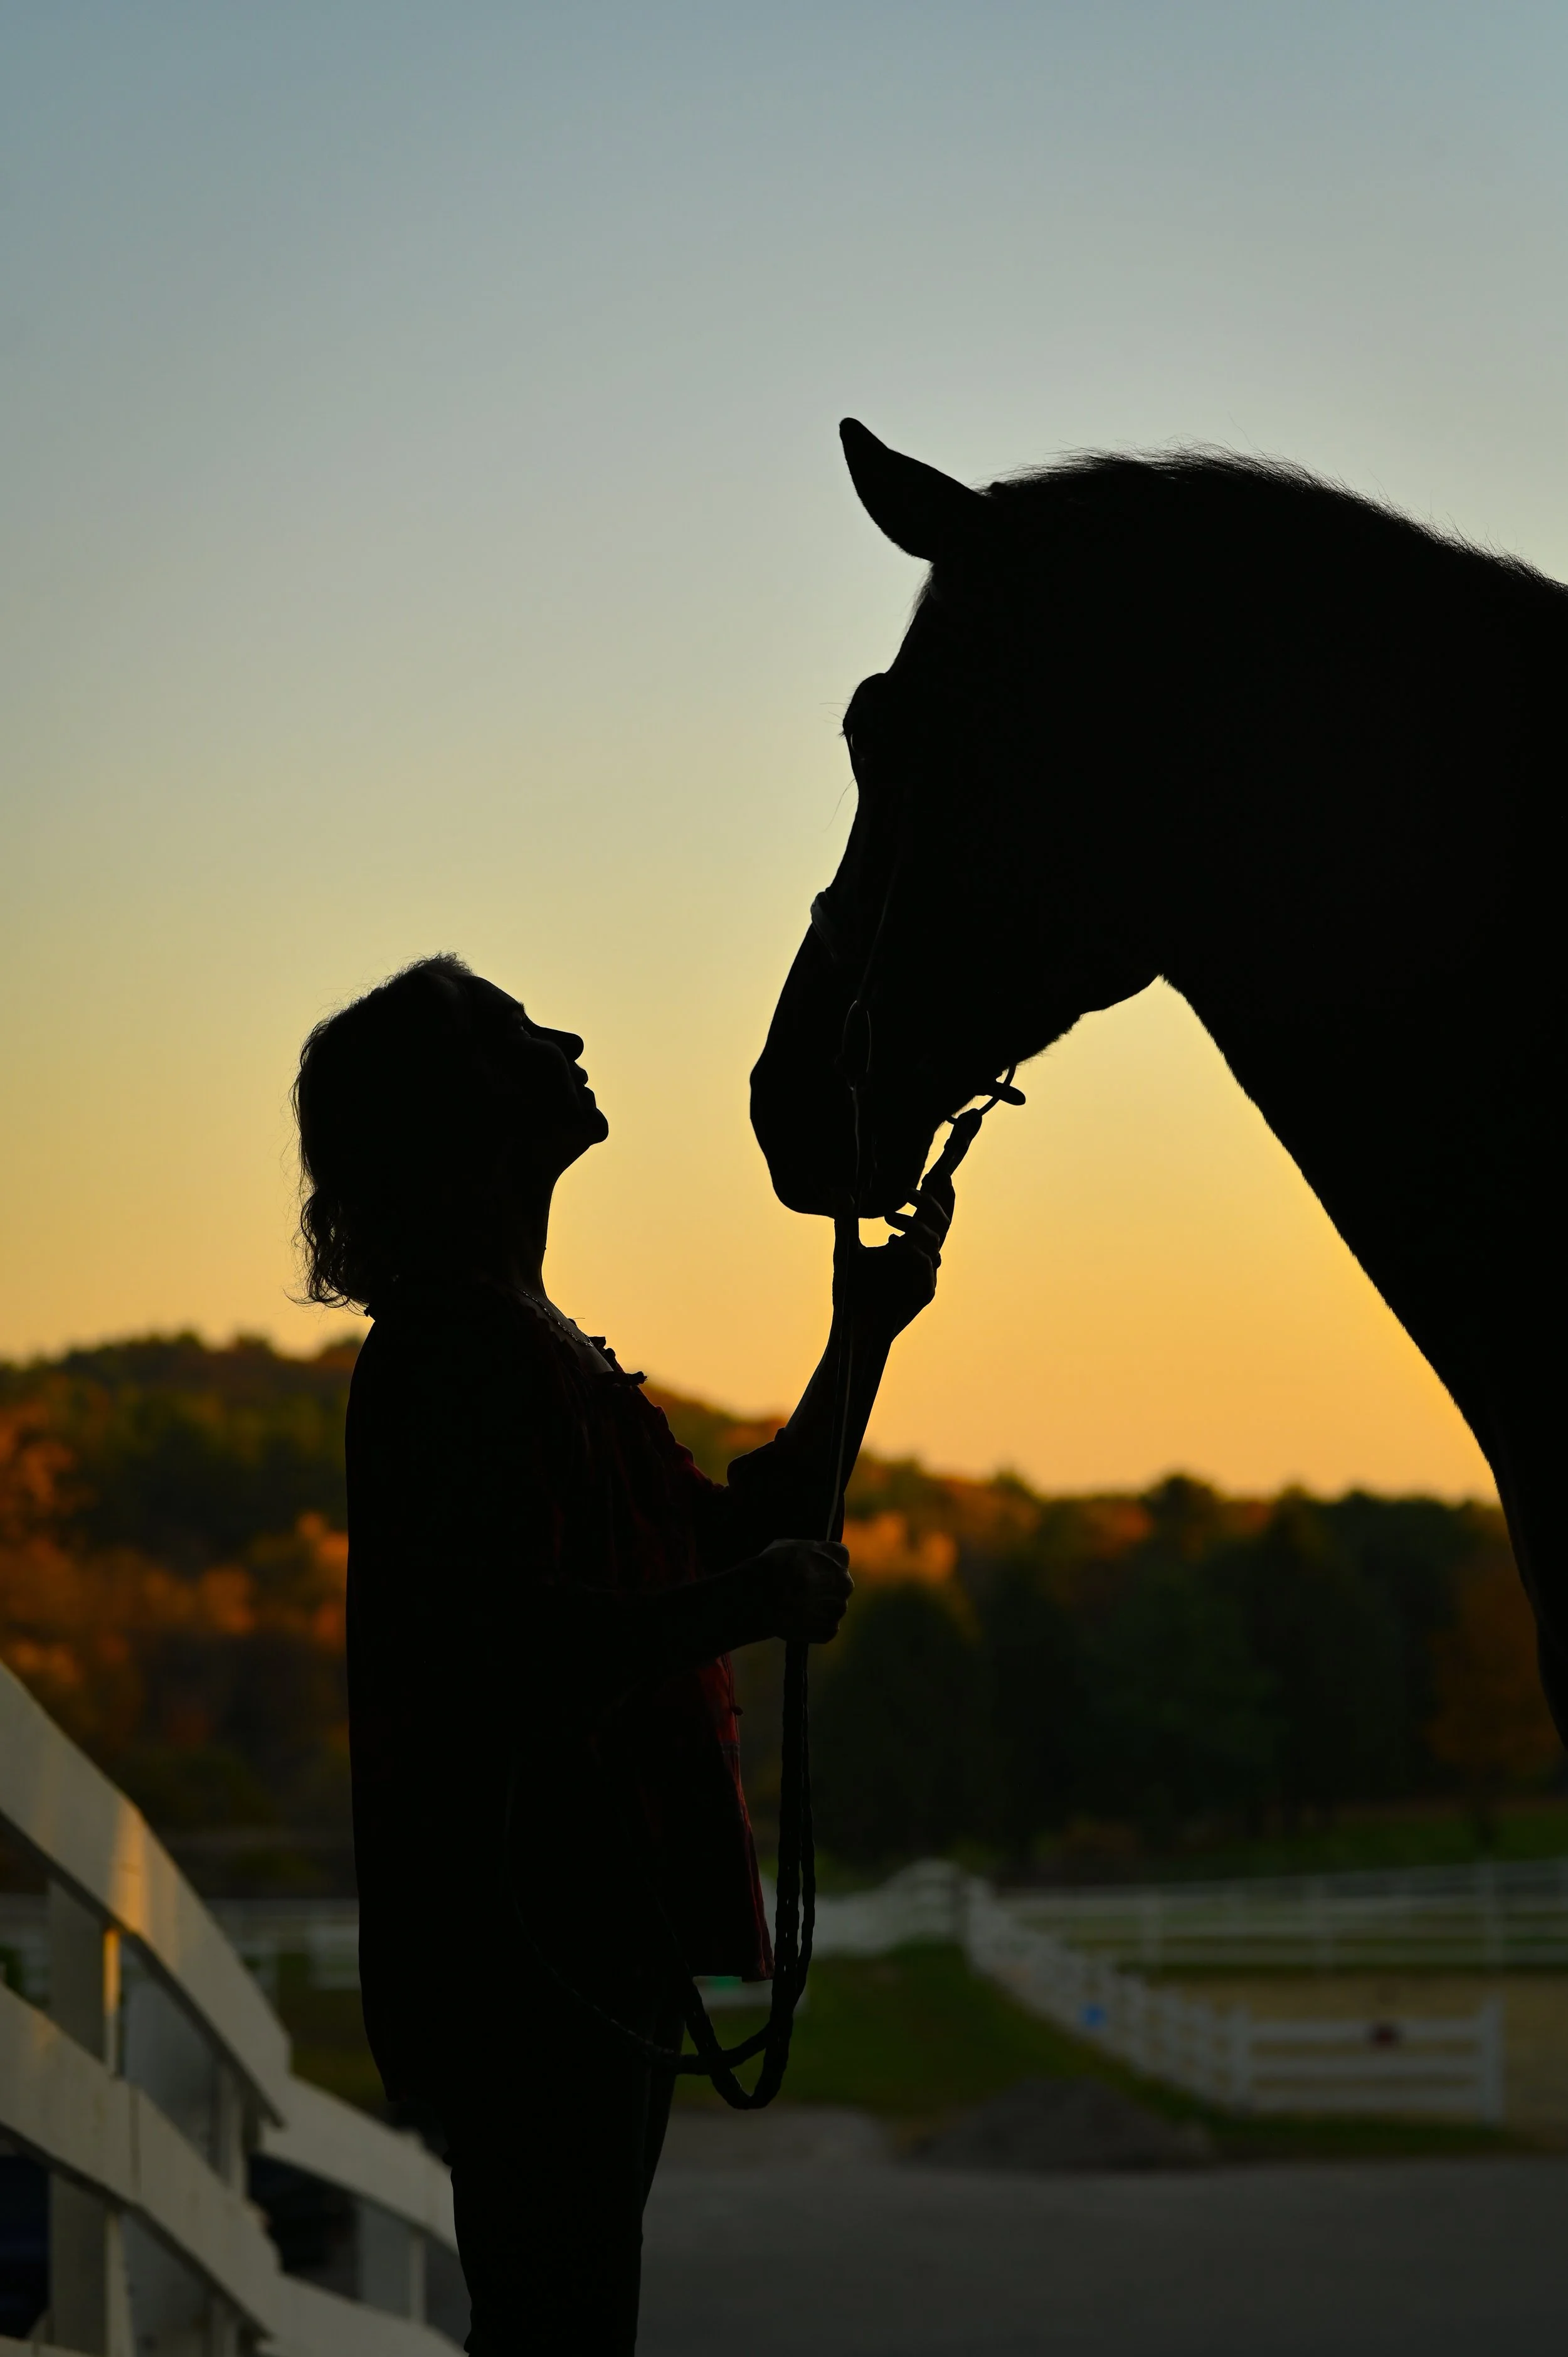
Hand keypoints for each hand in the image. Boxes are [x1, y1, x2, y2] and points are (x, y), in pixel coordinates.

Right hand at [757, 1538, 853, 1644]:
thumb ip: (808, 1551)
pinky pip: (824, 1627)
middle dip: (823, 1588)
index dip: (822, 1565)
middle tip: (802, 1592)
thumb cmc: (774, 1566)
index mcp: (839, 1556)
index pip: (838, 1559)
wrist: (763, 1597)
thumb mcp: (790, 1545)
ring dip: (818, 1608)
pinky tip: (797, 1621)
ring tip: (796, 1609)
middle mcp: (845, 1582)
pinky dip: (813, 1626)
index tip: (811, 1570)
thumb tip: (808, 1558)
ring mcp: (839, 1607)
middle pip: (838, 1585)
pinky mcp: (830, 1629)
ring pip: (831, 1607)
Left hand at [832, 1117, 970, 1341]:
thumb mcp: (847, 1249)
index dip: (937, 1195)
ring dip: (915, 1225)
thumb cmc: (852, 1291)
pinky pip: (927, 1268)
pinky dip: (914, 1253)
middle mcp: (922, 1258)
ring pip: (935, 1243)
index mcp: (910, 1246)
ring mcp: (925, 1276)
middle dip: (933, 1203)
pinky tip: (893, 1244)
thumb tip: (838, 1191)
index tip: (934, 1173)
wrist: (851, 1326)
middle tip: (913, 1188)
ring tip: (889, 1217)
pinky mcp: (924, 1293)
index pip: (931, 1216)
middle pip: (942, 1224)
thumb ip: (846, 1221)